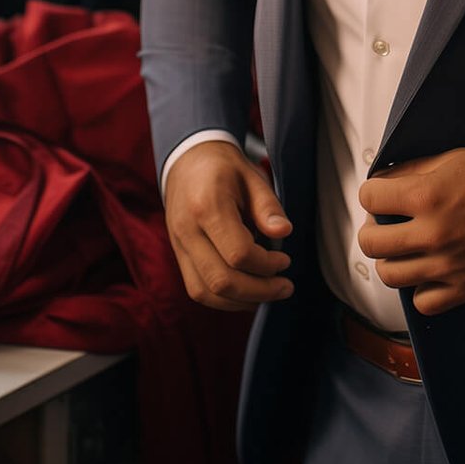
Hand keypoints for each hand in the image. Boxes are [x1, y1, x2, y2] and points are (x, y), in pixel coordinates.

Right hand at [163, 139, 292, 310]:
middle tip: (285, 287)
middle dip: (258, 291)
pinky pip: (198, 289)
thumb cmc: (225, 169)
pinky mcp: (179, 256)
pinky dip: (225, 299)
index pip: (238, 253)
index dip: (266, 265)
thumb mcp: (252, 176)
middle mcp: (187, 231)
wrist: (188, 163)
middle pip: (220, 280)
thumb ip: (268, 206)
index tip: (285, 260)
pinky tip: (249, 293)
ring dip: (242, 300)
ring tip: (270, 293)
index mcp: (207, 207)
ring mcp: (179, 246)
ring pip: (206, 292)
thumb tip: (284, 232)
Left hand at [356, 147, 464, 315]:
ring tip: (404, 249)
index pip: (369, 197)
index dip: (373, 192)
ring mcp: (447, 266)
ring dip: (391, 259)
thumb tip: (385, 179)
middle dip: (372, 227)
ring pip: (389, 275)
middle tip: (386, 222)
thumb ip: (416, 169)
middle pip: (370, 242)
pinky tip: (429, 273)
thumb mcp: (458, 158)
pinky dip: (420, 290)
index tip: (382, 194)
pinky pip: (422, 303)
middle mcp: (432, 234)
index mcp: (428, 195)